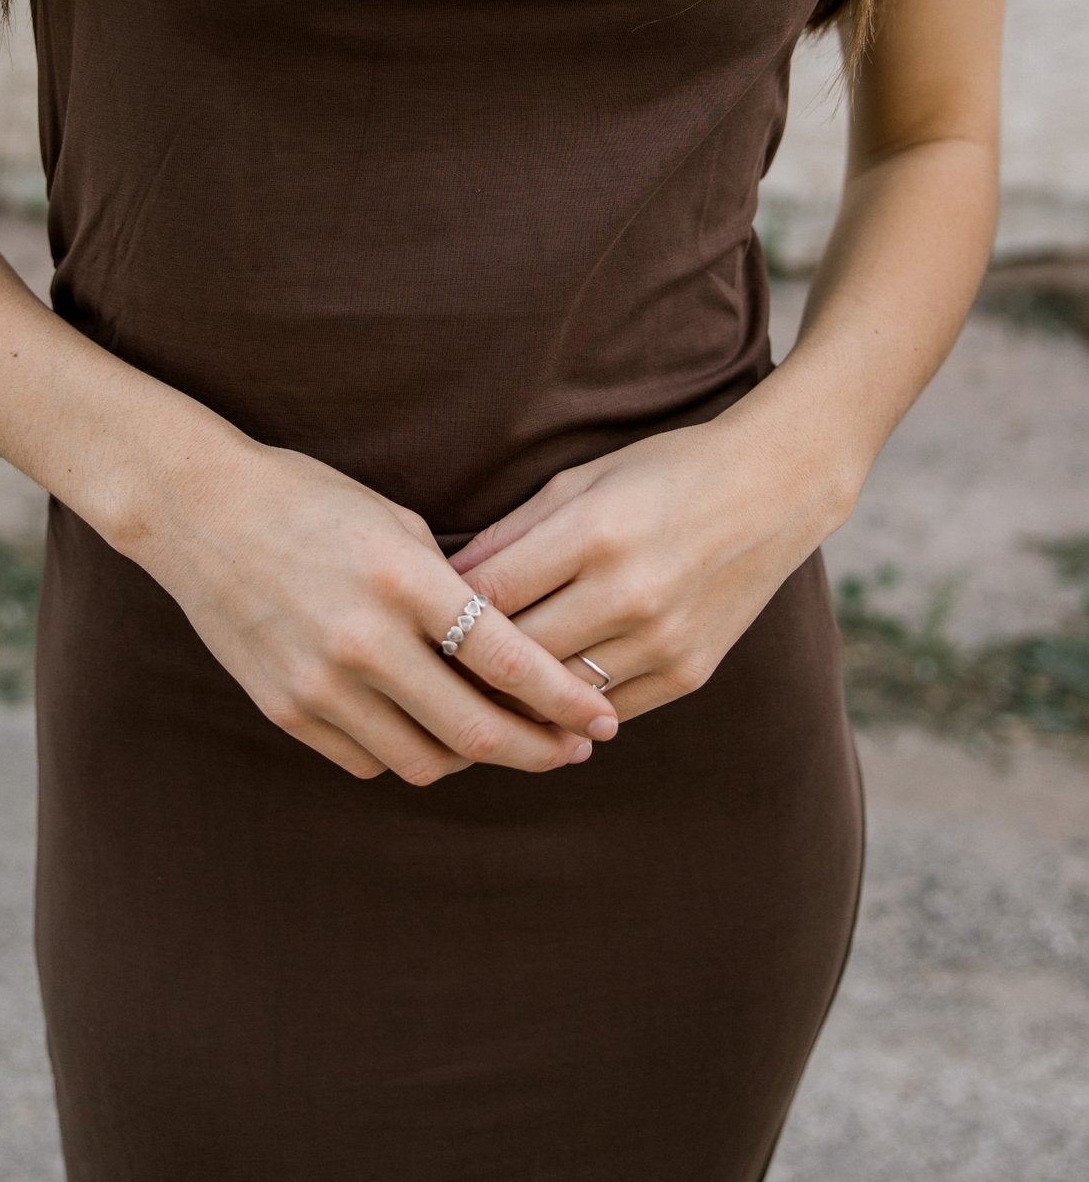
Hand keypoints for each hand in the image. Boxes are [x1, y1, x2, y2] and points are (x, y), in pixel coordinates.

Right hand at [120, 432, 620, 783]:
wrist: (199, 512)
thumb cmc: (310, 501)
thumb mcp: (396, 524)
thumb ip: (454, 587)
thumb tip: (516, 649)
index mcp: (402, 579)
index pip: (506, 659)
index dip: (565, 698)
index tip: (601, 717)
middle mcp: (362, 639)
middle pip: (474, 729)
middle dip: (538, 749)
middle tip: (572, 750)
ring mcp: (319, 682)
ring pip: (424, 759)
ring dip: (474, 758)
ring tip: (503, 740)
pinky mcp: (285, 709)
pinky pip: (369, 758)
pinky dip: (409, 751)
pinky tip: (429, 730)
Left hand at [444, 412, 841, 725]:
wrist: (775, 488)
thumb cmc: (666, 471)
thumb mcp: (582, 480)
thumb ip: (512, 533)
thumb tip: (445, 581)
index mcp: (595, 534)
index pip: (490, 596)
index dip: (440, 615)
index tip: (407, 624)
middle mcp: (630, 593)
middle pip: (517, 656)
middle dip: (465, 666)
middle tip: (422, 672)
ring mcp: (664, 639)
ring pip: (558, 695)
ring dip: (513, 700)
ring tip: (468, 697)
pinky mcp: (690, 672)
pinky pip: (608, 710)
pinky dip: (569, 711)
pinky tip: (537, 707)